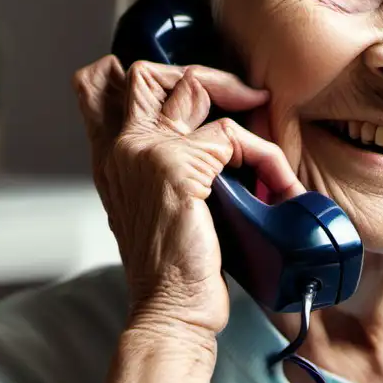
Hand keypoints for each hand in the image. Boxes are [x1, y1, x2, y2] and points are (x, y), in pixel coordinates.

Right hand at [73, 56, 303, 335]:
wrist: (172, 310)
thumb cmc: (176, 267)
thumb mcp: (164, 206)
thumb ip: (170, 167)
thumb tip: (219, 143)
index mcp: (113, 157)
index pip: (104, 85)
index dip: (155, 75)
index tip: (205, 95)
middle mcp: (121, 148)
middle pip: (145, 71)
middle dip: (204, 75)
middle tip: (245, 100)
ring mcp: (145, 152)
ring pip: (194, 87)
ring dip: (245, 110)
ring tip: (268, 152)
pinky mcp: (176, 167)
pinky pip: (233, 136)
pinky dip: (265, 157)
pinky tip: (278, 187)